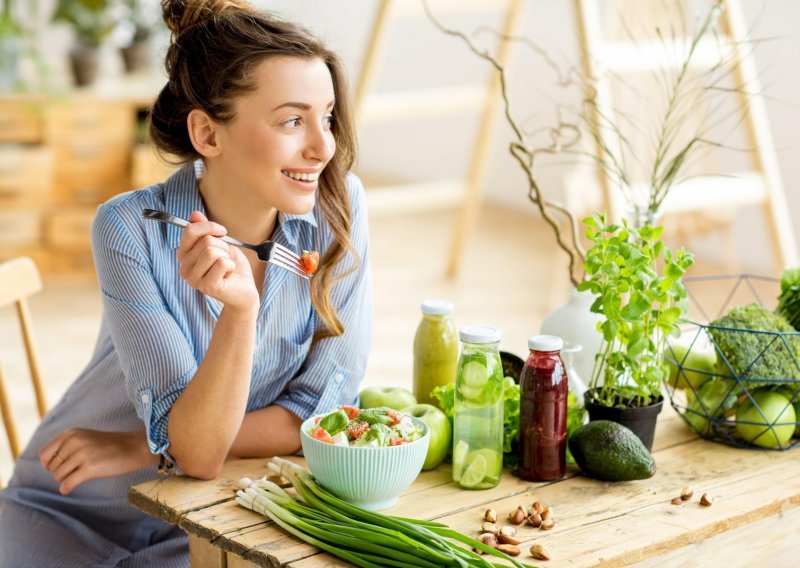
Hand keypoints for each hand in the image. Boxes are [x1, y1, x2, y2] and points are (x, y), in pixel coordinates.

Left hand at [39, 429, 157, 494]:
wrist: (134, 447)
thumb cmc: (110, 445)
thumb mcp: (85, 437)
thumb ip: (67, 445)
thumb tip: (46, 464)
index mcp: (71, 434)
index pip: (45, 454)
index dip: (48, 464)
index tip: (58, 468)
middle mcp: (74, 442)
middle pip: (51, 467)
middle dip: (59, 472)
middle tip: (74, 472)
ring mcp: (82, 454)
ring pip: (59, 476)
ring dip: (66, 479)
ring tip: (78, 476)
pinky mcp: (90, 468)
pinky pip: (67, 484)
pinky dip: (66, 488)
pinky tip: (69, 488)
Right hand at [176, 211, 258, 310]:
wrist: (244, 291)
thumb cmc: (231, 267)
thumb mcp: (219, 244)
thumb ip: (205, 230)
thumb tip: (194, 214)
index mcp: (184, 256)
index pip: (190, 231)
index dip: (209, 227)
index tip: (223, 232)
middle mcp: (184, 268)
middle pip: (205, 241)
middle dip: (223, 246)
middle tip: (226, 259)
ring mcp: (194, 279)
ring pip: (212, 251)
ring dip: (226, 256)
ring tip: (227, 267)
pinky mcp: (207, 287)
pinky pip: (221, 263)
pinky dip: (231, 265)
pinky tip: (229, 275)